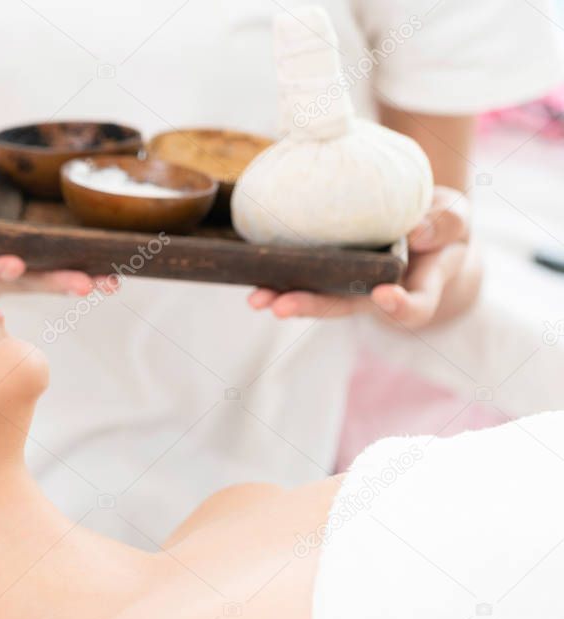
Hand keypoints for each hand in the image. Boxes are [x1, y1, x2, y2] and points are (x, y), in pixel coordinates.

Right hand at [0, 156, 117, 297]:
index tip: (15, 265)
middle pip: (21, 282)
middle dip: (52, 283)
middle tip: (83, 285)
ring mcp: (14, 265)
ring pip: (44, 278)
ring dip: (77, 281)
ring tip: (110, 283)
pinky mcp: (34, 256)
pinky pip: (58, 263)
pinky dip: (85, 266)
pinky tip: (114, 270)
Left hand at [247, 186, 476, 329]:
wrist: (424, 229)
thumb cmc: (442, 226)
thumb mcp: (456, 218)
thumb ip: (445, 223)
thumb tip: (417, 233)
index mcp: (419, 286)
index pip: (414, 307)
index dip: (400, 307)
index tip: (385, 297)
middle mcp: (377, 294)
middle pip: (346, 308)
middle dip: (313, 307)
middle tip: (281, 307)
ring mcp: (349, 286)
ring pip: (317, 297)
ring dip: (285, 298)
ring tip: (256, 299)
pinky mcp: (328, 271)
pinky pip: (303, 276)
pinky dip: (278, 276)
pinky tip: (252, 271)